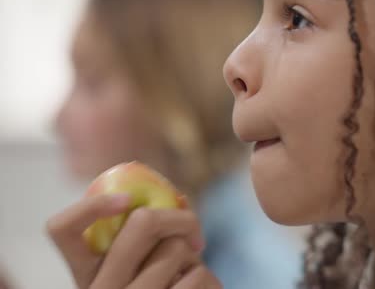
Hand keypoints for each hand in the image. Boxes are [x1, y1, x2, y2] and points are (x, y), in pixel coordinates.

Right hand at [46, 194, 221, 288]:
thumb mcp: (132, 276)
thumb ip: (140, 244)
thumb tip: (179, 199)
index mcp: (85, 275)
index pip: (61, 229)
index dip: (92, 206)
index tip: (126, 199)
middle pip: (143, 222)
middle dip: (180, 218)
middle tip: (192, 233)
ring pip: (177, 247)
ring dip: (195, 256)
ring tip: (190, 275)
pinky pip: (198, 276)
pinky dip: (210, 278)